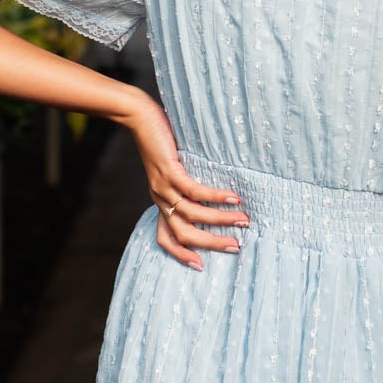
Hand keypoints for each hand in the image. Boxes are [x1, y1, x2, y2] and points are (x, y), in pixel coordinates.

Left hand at [124, 91, 247, 268]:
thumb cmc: (160, 139)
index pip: (166, 237)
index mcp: (160, 201)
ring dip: (220, 220)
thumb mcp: (172, 167)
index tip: (200, 266)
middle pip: (184, 233)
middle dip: (210, 243)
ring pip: (192, 215)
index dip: (180, 254)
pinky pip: (194, 191)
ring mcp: (163, 186)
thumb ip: (186, 182)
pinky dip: (215, 197)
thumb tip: (212, 193)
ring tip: (243, 220)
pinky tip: (233, 199)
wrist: (138, 116)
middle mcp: (160, 198)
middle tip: (235, 246)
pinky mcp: (169, 171)